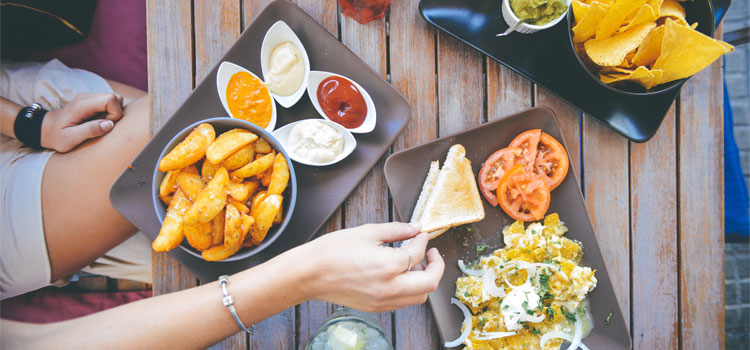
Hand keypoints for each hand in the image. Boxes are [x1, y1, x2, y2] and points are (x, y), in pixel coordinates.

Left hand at [41, 93, 123, 151]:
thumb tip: (110, 124)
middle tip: (102, 125)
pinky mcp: (91, 100)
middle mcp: (86, 97)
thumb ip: (90, 131)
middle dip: (115, 114)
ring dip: (113, 113)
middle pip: (115, 97)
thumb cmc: (57, 136)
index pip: (110, 99)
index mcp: (82, 105)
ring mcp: (89, 97)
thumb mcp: (70, 138)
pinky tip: (97, 120)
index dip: (115, 114)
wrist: (46, 129)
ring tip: (99, 123)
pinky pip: (109, 102)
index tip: (106, 126)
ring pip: (114, 99)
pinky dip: (109, 112)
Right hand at [302, 222, 444, 311]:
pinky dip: (410, 289)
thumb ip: (397, 230)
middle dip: (436, 266)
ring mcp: (383, 301)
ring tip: (416, 265)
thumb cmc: (333, 251)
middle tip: (432, 253)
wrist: (310, 273)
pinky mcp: (376, 308)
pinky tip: (401, 275)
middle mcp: (389, 288)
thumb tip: (415, 228)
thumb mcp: (368, 232)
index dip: (423, 240)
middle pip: (430, 283)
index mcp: (388, 266)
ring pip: (419, 297)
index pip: (417, 253)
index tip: (421, 234)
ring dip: (424, 280)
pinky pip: (403, 302)